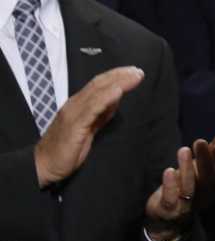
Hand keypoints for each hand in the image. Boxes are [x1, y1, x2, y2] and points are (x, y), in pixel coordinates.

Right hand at [33, 67, 143, 187]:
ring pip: (97, 93)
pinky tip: (117, 92)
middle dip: (120, 76)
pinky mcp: (74, 125)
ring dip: (117, 83)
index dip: (116, 76)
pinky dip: (105, 98)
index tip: (134, 72)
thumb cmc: (67, 148)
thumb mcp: (89, 127)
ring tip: (133, 77)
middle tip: (139, 71)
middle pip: (99, 84)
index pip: (99, 85)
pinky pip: (91, 109)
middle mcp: (75, 105)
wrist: (45, 164)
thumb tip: (116, 99)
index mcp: (80, 105)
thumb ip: (102, 113)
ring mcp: (74, 113)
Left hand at [144, 132, 214, 240]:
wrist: (168, 220)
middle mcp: (204, 196)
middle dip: (205, 160)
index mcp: (214, 186)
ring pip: (189, 187)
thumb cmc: (186, 190)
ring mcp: (187, 204)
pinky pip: (171, 198)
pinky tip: (169, 171)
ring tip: (184, 150)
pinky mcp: (169, 210)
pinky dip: (170, 185)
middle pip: (207, 178)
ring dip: (187, 169)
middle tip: (201, 142)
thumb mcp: (200, 172)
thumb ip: (211, 155)